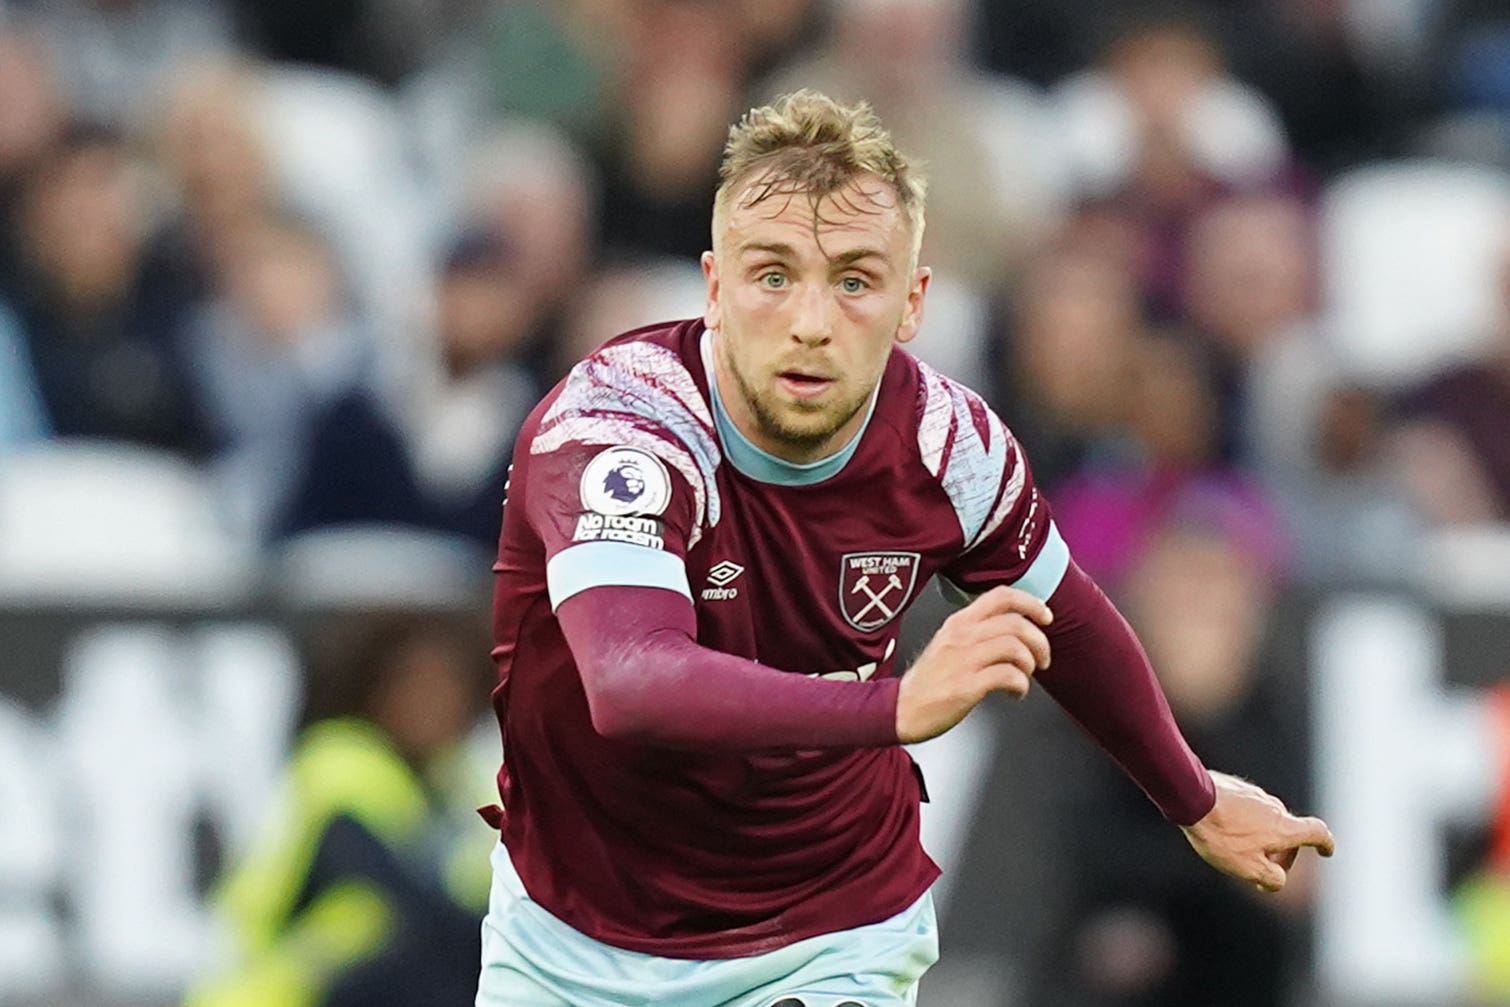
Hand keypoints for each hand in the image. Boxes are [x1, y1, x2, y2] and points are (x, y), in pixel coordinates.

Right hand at [896, 585, 1052, 742]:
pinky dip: (1021, 685)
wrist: (902, 709)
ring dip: (1030, 663)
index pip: (1001, 596)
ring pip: (1014, 647)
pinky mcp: (966, 686)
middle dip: (1039, 641)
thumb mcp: (949, 642)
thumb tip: (1015, 630)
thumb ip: (977, 632)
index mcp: (959, 622)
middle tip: (1043, 658)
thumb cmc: (929, 680)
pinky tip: (1015, 693)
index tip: (1046, 617)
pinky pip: (1008, 676)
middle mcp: (962, 635)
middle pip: (1016, 623)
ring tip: (1026, 676)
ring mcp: (963, 660)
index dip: (1031, 603)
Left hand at [1181, 771, 1334, 891]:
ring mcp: (1254, 795)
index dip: (1325, 843)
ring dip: (1261, 839)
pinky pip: (1247, 809)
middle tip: (1263, 873)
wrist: (1191, 798)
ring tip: (1236, 853)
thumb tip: (1278, 878)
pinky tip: (1223, 832)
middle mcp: (1274, 807)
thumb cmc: (1221, 836)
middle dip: (1282, 854)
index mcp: (1284, 827)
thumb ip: (1273, 878)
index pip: (1317, 832)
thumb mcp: (1249, 869)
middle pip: (1289, 832)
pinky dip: (1244, 824)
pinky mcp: (1236, 788)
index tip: (1326, 850)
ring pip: (1266, 821)